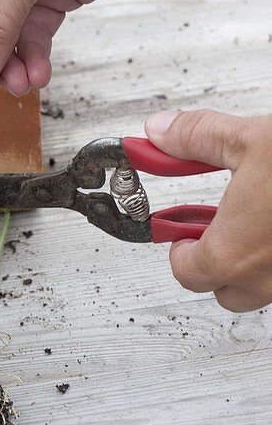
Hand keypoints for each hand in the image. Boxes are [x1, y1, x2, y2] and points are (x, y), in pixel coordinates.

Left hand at [145, 109, 271, 310]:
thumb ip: (195, 139)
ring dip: (254, 262)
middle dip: (215, 261)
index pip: (187, 272)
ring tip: (260, 218)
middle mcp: (268, 277)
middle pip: (224, 291)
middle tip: (218, 225)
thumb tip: (163, 133)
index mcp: (234, 252)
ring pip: (263, 288)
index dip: (177, 247)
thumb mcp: (246, 139)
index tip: (178, 228)